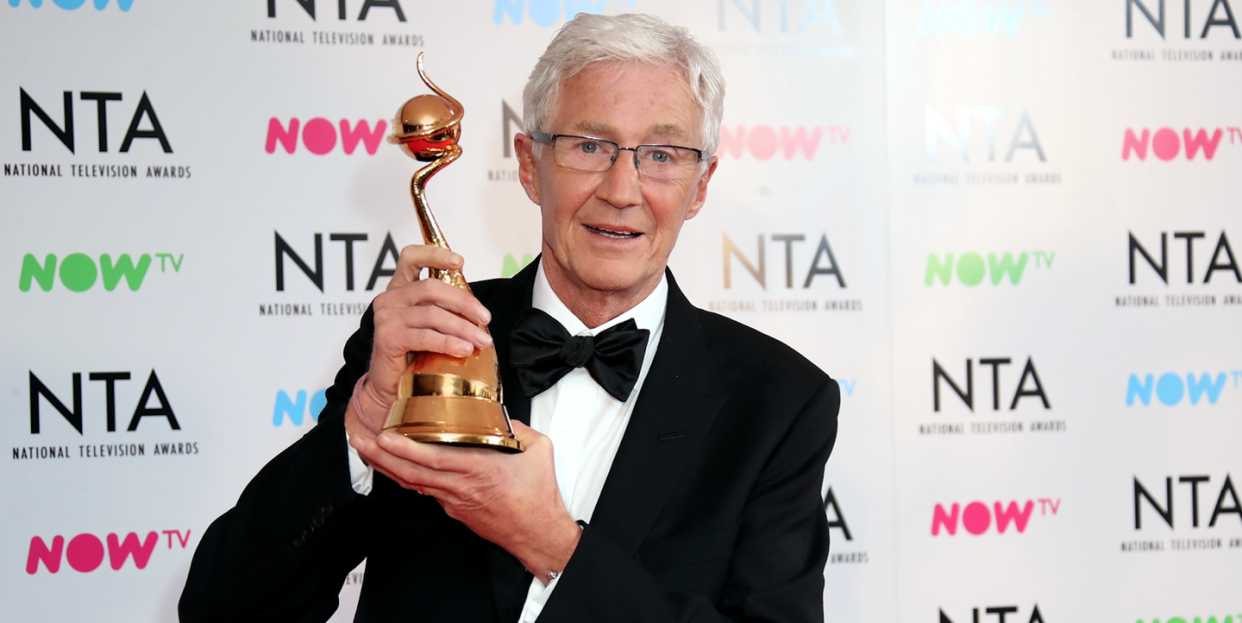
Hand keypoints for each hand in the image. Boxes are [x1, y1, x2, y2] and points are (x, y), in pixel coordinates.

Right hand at [344, 245, 493, 435]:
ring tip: (482, 341)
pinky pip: (425, 336)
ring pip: (432, 314)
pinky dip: (448, 342)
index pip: (411, 257)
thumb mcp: (431, 326)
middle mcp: (389, 298)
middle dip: (464, 302)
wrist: (389, 388)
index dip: (435, 253)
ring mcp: (386, 317)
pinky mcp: (387, 337)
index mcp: (400, 289)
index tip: (460, 261)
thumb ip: (446, 310)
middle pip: (431, 287)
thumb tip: (480, 312)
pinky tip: (464, 349)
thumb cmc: (413, 356)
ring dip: (463, 327)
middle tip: (485, 319)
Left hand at [348, 421, 580, 581]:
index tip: (384, 437)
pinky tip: (394, 466)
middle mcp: (461, 487)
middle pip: (411, 473)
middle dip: (380, 456)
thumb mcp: (540, 451)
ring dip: (386, 466)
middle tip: (358, 438)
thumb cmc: (539, 496)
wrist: (538, 535)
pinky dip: (406, 477)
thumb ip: (520, 429)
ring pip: (413, 482)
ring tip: (366, 449)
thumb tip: (504, 416)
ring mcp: (454, 502)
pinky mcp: (454, 511)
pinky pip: (425, 491)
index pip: (435, 459)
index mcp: (480, 470)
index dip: (406, 449)